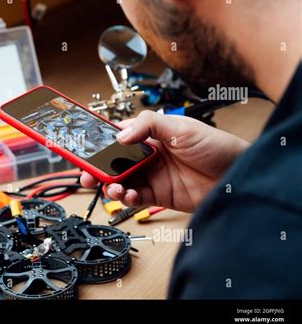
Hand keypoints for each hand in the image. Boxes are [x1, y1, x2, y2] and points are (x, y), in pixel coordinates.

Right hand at [81, 111, 248, 211]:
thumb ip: (148, 126)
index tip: (85, 148)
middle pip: (114, 162)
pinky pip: (135, 197)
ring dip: (112, 185)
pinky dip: (127, 198)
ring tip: (113, 188)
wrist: (238, 178)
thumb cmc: (216, 146)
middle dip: (98, 169)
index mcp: (151, 134)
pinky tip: (129, 195)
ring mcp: (152, 175)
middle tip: (88, 174)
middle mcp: (148, 155)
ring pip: (121, 181)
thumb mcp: (181, 128)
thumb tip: (121, 136)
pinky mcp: (158, 195)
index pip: (119, 136)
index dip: (101, 142)